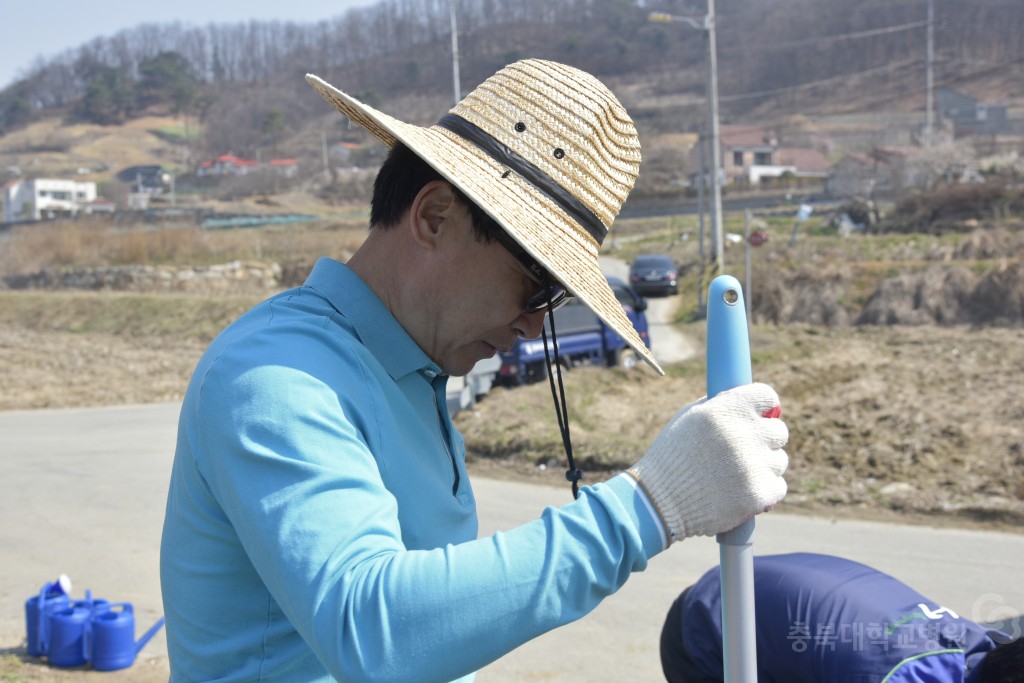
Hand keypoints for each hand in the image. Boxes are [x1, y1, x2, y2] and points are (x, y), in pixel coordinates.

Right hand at [626, 383, 787, 542]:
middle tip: (743, 452)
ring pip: (779, 461)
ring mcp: (754, 466)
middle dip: (764, 440)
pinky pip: (778, 487)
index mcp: (726, 409)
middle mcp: (744, 434)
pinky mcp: (760, 495)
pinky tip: (740, 493)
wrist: (658, 502)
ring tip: (734, 476)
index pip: (767, 396)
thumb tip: (754, 404)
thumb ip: (721, 407)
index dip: (765, 407)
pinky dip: (764, 492)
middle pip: (779, 431)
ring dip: (763, 467)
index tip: (762, 416)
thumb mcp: (689, 418)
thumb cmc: (671, 457)